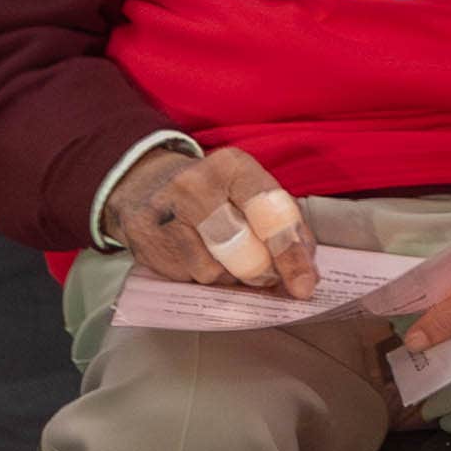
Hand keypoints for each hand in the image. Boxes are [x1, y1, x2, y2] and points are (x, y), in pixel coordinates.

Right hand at [107, 143, 318, 296]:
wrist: (145, 184)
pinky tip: (200, 257)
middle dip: (263, 272)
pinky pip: (188, 279)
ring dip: (232, 277)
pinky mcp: (144, 243)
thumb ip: (284, 224)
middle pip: (242, 251)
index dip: (290, 254)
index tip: (305, 284)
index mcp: (232, 166)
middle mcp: (194, 187)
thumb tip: (306, 273)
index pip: (269, 215)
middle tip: (269, 275)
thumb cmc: (214, 191)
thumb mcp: (252, 189)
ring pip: (215, 272)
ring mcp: (165, 216)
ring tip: (228, 257)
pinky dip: (205, 278)